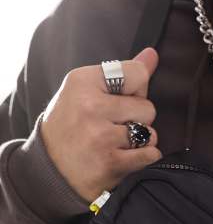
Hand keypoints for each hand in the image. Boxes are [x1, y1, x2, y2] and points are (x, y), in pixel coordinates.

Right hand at [39, 47, 162, 203]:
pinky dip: (143, 158)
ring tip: (118, 143)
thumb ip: (123, 73)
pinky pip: (149, 154)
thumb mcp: (86, 91)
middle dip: (138, 118)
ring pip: (150, 133)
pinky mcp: (110, 162)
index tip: (121, 99)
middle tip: (115, 126)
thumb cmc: (71, 126)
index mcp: (83, 81)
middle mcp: (90, 106)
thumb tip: (152, 55)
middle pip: (148, 107)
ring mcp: (100, 136)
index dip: (137, 89)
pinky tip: (123, 157)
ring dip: (141, 141)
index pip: (137, 73)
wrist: (50, 169)